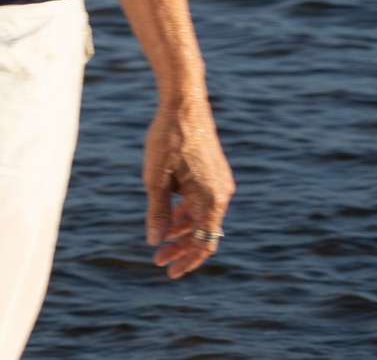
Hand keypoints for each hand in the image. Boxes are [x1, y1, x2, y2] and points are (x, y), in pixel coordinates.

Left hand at [143, 94, 231, 278]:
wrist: (184, 105)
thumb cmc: (167, 139)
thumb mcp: (155, 178)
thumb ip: (157, 212)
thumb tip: (155, 241)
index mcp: (212, 199)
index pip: (204, 242)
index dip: (187, 259)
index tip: (168, 271)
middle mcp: (222, 194)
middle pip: (203, 232)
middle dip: (181, 248)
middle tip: (157, 259)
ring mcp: (220, 184)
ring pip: (201, 217)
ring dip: (181, 230)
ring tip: (158, 241)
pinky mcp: (214, 174)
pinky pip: (201, 201)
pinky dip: (185, 212)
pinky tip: (167, 216)